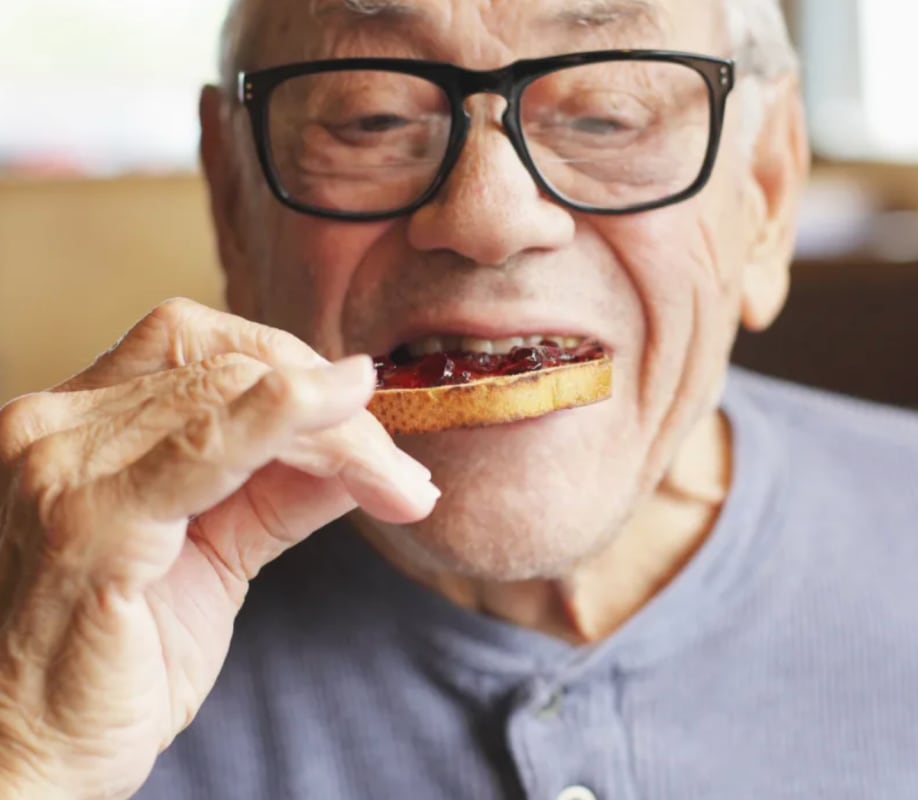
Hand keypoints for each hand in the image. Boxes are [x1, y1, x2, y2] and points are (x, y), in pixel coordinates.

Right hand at [0, 299, 437, 798]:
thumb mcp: (213, 556)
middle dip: (335, 409)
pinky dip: (284, 422)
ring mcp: (62, 471)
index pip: (197, 344)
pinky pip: (203, 450)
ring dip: (340, 433)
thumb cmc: (113, 661)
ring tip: (400, 483)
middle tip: (402, 471)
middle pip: (227, 366)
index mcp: (77, 425)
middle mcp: (55, 428)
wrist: (30, 761)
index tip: (365, 412)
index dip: (293, 365)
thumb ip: (280, 491)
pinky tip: (343, 421)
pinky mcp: (88, 527)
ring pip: (233, 396)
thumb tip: (364, 451)